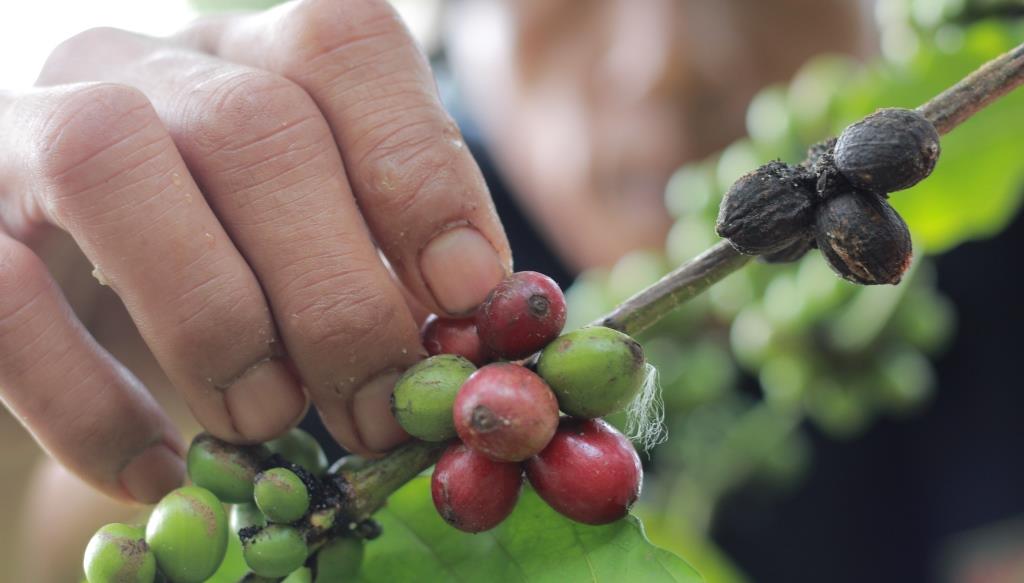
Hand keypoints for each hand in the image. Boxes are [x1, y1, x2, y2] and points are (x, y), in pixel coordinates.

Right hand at [0, 0, 509, 503]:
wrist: (41, 316)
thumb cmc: (208, 286)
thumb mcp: (304, 258)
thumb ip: (381, 267)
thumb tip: (475, 318)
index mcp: (248, 63)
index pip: (342, 45)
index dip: (418, 168)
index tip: (465, 292)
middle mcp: (136, 67)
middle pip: (253, 124)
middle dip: (335, 288)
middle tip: (375, 409)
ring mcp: (21, 130)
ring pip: (112, 161)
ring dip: (217, 318)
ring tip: (269, 422)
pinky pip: (4, 293)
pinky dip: (90, 401)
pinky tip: (155, 468)